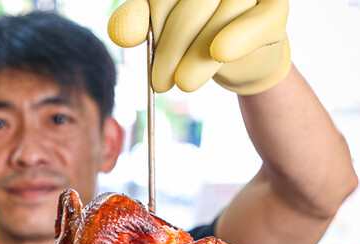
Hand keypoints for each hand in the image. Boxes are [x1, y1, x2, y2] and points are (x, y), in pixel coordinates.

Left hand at [108, 0, 290, 94]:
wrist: (239, 59)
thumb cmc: (195, 38)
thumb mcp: (161, 30)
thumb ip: (139, 23)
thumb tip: (120, 32)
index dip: (155, 19)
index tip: (141, 48)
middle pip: (193, 1)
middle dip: (171, 43)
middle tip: (159, 81)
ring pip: (221, 15)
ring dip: (198, 54)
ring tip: (184, 83)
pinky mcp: (276, 7)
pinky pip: (256, 22)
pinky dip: (238, 38)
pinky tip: (221, 53)